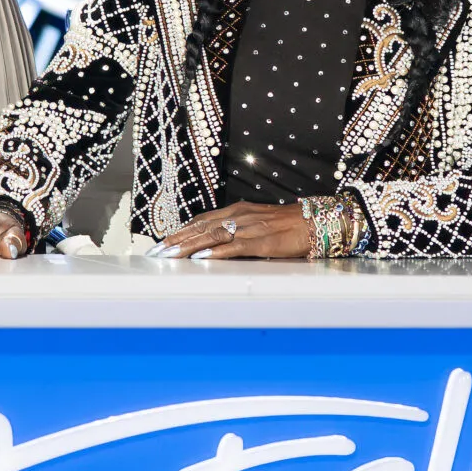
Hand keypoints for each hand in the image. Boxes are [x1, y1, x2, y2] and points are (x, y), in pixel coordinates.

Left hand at [150, 201, 314, 259]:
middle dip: (176, 240)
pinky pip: (235, 247)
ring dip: (189, 246)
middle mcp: (240, 216)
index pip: (201, 221)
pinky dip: (216, 253)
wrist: (316, 221)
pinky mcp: (263, 241)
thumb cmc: (288, 226)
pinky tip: (202, 258)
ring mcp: (250, 227)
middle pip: (201, 227)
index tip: (161, 243)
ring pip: (213, 236)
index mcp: (237, 212)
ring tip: (170, 256)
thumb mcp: (257, 224)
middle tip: (156, 252)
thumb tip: (216, 244)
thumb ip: (238, 231)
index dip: (180, 231)